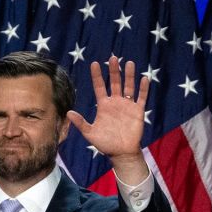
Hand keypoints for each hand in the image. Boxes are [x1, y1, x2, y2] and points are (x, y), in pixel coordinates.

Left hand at [66, 56, 148, 177]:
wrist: (121, 153)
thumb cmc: (105, 143)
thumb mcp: (90, 133)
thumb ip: (81, 123)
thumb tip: (68, 113)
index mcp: (104, 105)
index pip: (100, 87)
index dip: (97, 76)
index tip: (94, 64)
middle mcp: (115, 102)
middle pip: (115, 82)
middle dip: (114, 71)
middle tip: (113, 58)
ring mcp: (127, 105)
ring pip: (129, 86)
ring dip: (129, 75)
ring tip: (129, 63)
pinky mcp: (138, 111)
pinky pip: (141, 97)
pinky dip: (143, 89)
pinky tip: (143, 79)